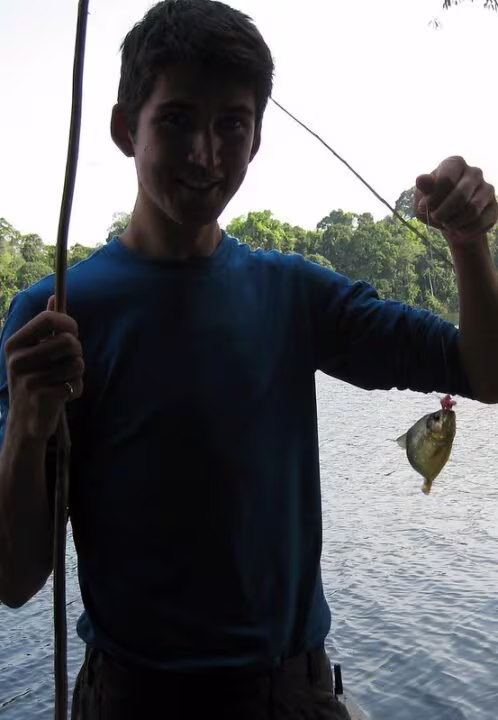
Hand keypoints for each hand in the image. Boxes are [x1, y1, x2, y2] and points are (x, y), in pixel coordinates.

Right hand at [4, 296, 83, 441]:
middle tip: (68, 362)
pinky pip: (76, 384)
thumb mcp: (34, 350)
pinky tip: (62, 394)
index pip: (49, 319)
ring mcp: (29, 380)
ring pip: (77, 363)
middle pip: (69, 342)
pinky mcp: (43, 397)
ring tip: (62, 380)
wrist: (25, 420)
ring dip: (76, 373)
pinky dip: (75, 389)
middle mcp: (18, 360)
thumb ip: (45, 325)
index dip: (68, 323)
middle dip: (77, 351)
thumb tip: (55, 296)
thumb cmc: (35, 379)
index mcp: (15, 343)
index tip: (72, 332)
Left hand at [414, 156, 496, 247]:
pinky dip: (465, 230)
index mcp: (455, 164)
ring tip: (446, 224)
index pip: (446, 179)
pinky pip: (481, 221)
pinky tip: (458, 230)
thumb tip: (421, 179)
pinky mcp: (494, 207)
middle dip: (444, 212)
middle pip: (461, 195)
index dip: (434, 197)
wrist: (450, 222)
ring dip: (454, 222)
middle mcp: (474, 172)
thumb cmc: (434, 205)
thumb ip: (423, 188)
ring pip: (472, 209)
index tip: (424, 207)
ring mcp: (487, 188)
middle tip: (436, 218)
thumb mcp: (423, 198)